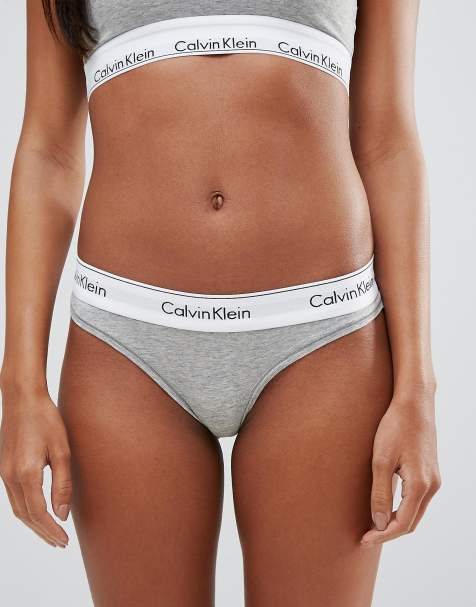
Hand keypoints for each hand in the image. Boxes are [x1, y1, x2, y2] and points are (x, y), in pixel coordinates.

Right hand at [0, 384, 71, 547]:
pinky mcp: (4, 467)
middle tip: (60, 543)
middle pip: (25, 516)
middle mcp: (10, 477)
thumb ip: (63, 484)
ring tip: (51, 533)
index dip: (51, 530)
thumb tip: (62, 514)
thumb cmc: (45, 420)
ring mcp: (4, 472)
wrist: (22, 399)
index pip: (38, 513)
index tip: (64, 541)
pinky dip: (26, 510)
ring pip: (17, 509)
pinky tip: (38, 512)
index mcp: (26, 473)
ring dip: (33, 524)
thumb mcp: (62, 450)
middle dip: (42, 532)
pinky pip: (13, 497)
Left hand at [361, 388, 440, 546]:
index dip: (382, 535)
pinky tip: (386, 507)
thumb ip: (380, 493)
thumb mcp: (381, 460)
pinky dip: (403, 510)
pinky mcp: (430, 472)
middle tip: (365, 536)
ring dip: (396, 522)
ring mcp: (434, 479)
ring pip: (415, 512)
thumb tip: (378, 522)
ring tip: (372, 525)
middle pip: (411, 522)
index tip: (363, 540)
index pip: (402, 523)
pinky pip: (417, 500)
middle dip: (389, 532)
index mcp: (420, 485)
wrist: (414, 404)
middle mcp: (432, 486)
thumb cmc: (395, 427)